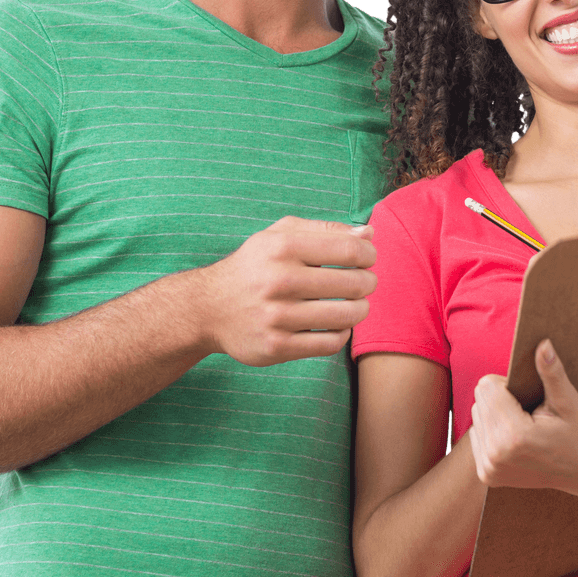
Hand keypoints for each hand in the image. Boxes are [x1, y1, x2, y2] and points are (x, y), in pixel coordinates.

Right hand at [199, 216, 377, 365]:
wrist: (208, 308)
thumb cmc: (254, 266)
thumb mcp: (280, 235)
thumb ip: (326, 230)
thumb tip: (369, 235)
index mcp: (282, 246)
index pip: (349, 250)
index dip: (369, 255)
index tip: (369, 259)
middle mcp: (279, 280)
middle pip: (353, 284)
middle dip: (368, 283)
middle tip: (365, 283)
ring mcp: (277, 316)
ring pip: (346, 316)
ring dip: (360, 310)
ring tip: (356, 304)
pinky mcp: (276, 346)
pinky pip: (330, 343)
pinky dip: (342, 334)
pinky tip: (337, 325)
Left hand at [468, 340, 577, 496]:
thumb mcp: (568, 401)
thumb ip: (551, 372)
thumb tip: (543, 344)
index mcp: (514, 435)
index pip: (486, 386)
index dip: (506, 384)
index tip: (527, 396)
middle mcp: (496, 454)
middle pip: (479, 400)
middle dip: (500, 399)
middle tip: (527, 411)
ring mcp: (491, 468)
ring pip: (476, 417)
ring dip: (494, 415)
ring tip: (521, 426)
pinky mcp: (488, 476)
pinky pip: (476, 437)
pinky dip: (492, 433)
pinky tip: (514, 440)